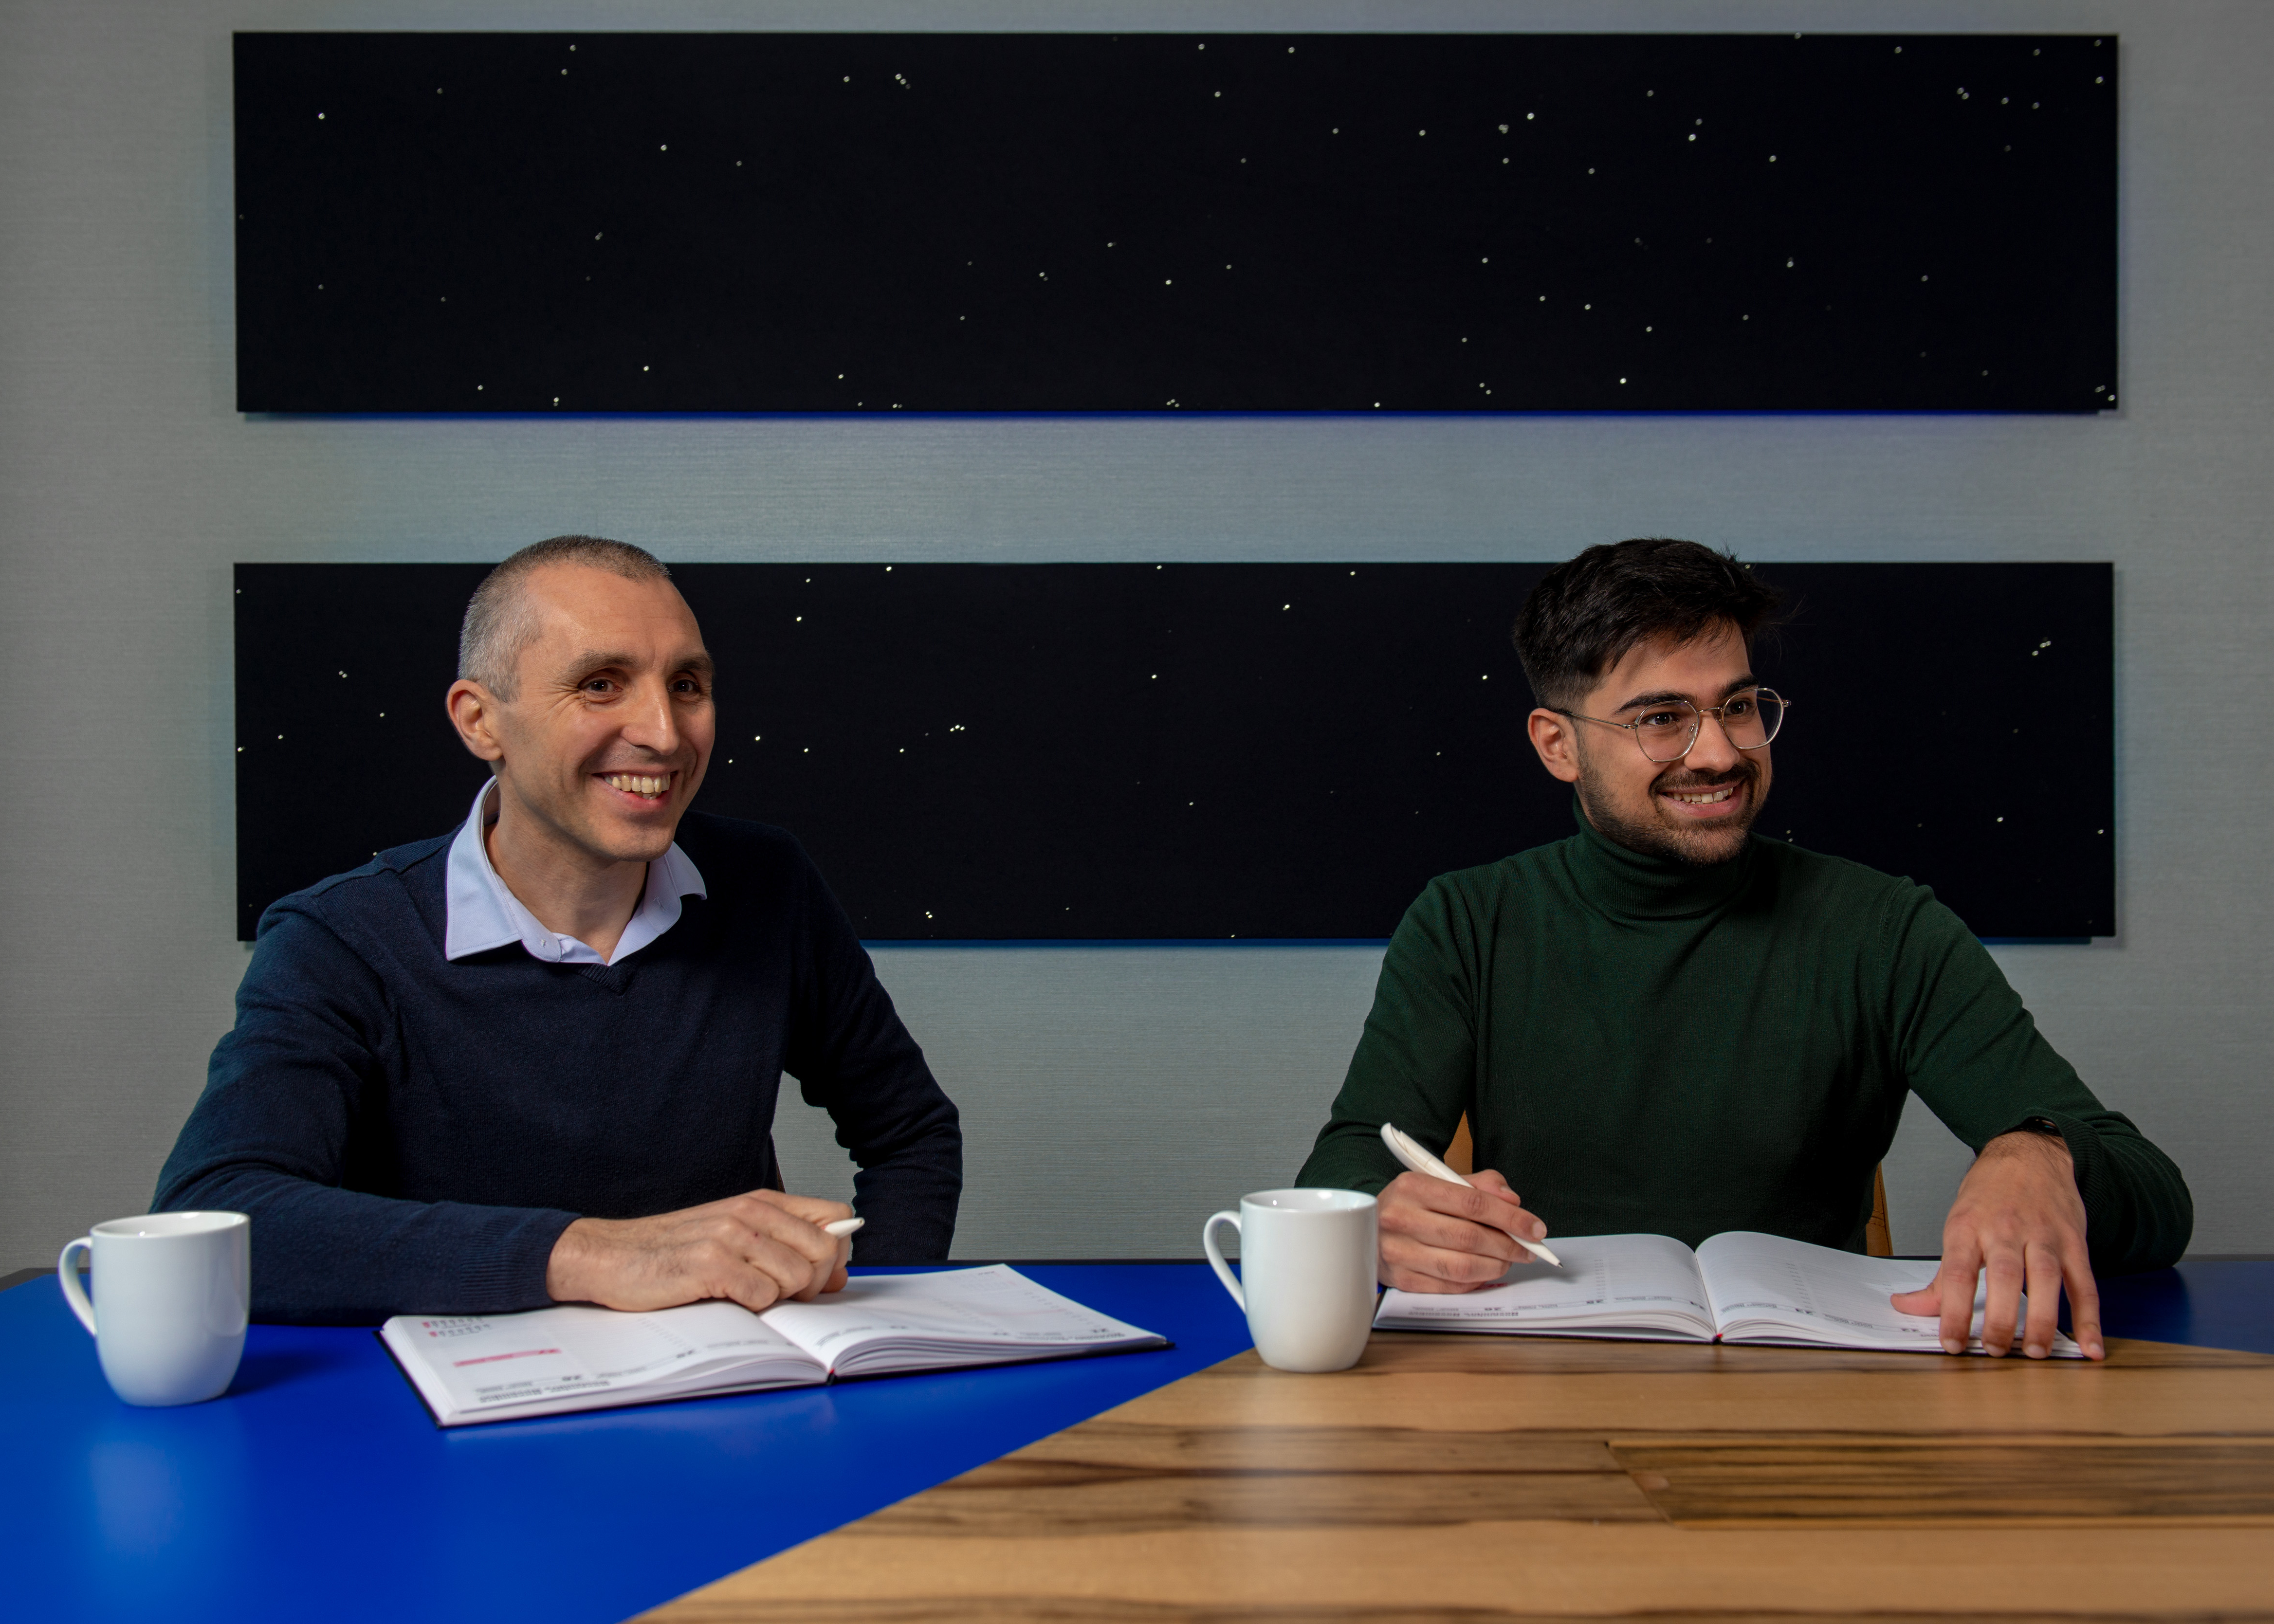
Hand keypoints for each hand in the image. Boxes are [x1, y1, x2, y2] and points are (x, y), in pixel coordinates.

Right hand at [545, 1189, 854, 1312]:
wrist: (610, 1255)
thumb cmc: (673, 1251)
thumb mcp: (733, 1235)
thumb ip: (783, 1246)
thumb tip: (836, 1274)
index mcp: (761, 1202)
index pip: (835, 1217)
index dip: (838, 1251)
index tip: (822, 1275)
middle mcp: (750, 1213)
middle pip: (824, 1250)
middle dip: (813, 1282)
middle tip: (781, 1295)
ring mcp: (730, 1237)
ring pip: (797, 1276)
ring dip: (778, 1298)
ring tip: (745, 1295)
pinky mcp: (710, 1265)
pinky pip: (763, 1297)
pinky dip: (751, 1308)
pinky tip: (725, 1300)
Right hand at [1378, 1168, 1553, 1292]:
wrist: (1366, 1227)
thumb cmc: (1413, 1204)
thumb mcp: (1441, 1182)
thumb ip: (1480, 1186)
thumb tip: (1512, 1201)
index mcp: (1412, 1186)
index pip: (1472, 1202)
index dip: (1510, 1218)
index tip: (1535, 1228)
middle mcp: (1400, 1218)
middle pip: (1468, 1237)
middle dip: (1507, 1246)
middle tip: (1527, 1249)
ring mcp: (1397, 1252)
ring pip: (1460, 1266)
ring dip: (1494, 1266)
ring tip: (1508, 1261)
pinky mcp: (1399, 1279)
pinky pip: (1448, 1286)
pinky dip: (1474, 1282)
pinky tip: (1484, 1272)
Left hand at [1890, 1130, 2103, 1360]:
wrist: (2028, 1154)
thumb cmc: (1989, 1196)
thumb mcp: (1957, 1226)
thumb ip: (1940, 1276)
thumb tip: (1908, 1306)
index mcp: (1968, 1227)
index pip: (1956, 1272)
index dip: (1952, 1310)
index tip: (1951, 1343)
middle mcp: (2006, 1229)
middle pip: (2003, 1275)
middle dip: (2000, 1317)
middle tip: (1995, 1351)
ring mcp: (2044, 1235)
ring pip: (2045, 1277)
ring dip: (2042, 1319)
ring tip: (2035, 1352)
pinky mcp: (2074, 1242)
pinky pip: (2085, 1284)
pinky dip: (2090, 1318)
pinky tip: (2090, 1347)